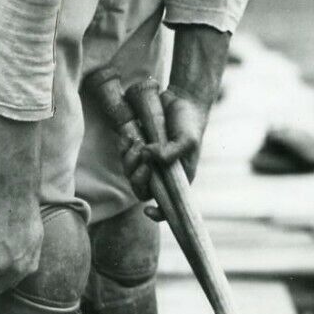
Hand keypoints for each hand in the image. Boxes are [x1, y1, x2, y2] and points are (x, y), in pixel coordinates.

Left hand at [123, 89, 209, 219]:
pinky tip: (128, 137)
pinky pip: (124, 155)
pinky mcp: (138, 147)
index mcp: (177, 178)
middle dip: (137, 177)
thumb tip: (150, 156)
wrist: (182, 100)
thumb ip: (172, 152)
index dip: (158, 213)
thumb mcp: (187, 139)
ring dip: (129, 160)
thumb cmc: (190, 124)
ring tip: (137, 142)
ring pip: (130, 173)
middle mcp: (161, 173)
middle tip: (142, 156)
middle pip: (141, 189)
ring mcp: (148, 161)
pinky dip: (123, 148)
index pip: (168, 204)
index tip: (147, 210)